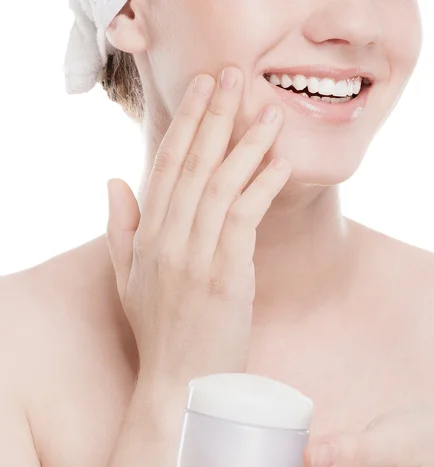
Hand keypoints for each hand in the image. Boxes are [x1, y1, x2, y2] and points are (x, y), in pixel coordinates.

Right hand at [105, 67, 289, 385]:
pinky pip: (244, 217)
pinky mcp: (227, 276)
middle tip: (234, 77)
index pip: (165, 167)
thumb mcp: (128, 280)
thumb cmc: (161, 332)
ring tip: (269, 113)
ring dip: (246, 144)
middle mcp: (168, 240)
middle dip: (214, 117)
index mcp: (147, 237)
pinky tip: (279, 161)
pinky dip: (262, 185)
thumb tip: (114, 180)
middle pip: (192, 165)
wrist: (182, 382)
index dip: (185, 125)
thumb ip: (120, 228)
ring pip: (221, 185)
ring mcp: (196, 257)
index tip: (202, 90)